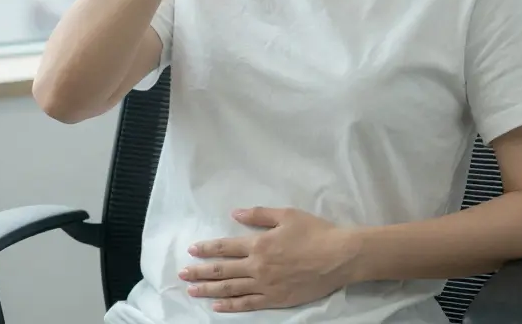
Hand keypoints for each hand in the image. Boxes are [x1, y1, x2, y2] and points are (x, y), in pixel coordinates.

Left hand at [180, 207, 359, 312]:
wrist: (339, 256)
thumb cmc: (315, 232)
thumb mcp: (286, 215)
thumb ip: (258, 214)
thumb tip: (234, 213)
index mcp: (258, 243)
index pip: (225, 247)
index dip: (207, 249)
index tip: (192, 250)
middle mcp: (257, 266)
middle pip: (222, 270)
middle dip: (199, 272)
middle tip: (182, 274)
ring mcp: (265, 285)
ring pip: (230, 289)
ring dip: (208, 290)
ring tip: (192, 291)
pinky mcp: (276, 299)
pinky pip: (247, 305)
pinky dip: (230, 306)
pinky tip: (217, 307)